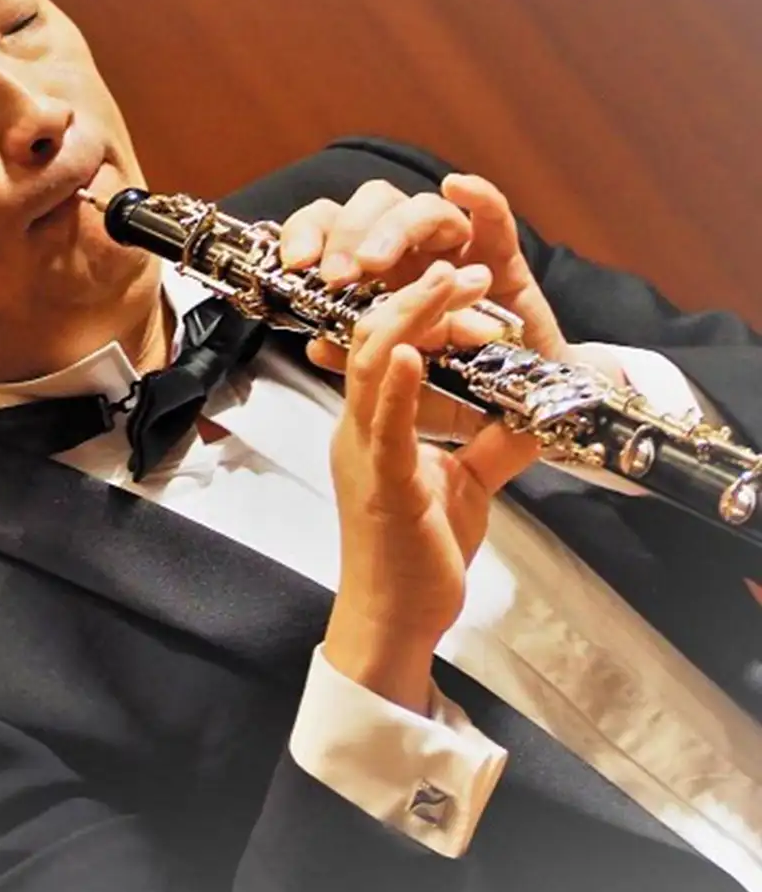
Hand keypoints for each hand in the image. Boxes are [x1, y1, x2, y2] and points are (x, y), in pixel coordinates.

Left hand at [279, 174, 568, 363]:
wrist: (515, 410)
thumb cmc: (450, 391)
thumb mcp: (393, 386)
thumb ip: (356, 361)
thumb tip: (314, 345)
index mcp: (374, 275)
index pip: (332, 228)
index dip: (309, 233)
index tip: (296, 262)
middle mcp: (412, 254)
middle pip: (375, 206)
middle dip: (349, 233)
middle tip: (339, 274)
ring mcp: (457, 252)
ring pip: (424, 209)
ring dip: (395, 228)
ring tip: (376, 263)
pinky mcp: (503, 261)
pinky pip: (495, 218)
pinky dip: (479, 197)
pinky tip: (458, 187)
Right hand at [324, 262, 540, 709]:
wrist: (394, 622)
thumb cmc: (416, 558)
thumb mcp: (464, 487)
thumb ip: (490, 448)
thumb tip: (532, 415)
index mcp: (373, 427)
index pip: (384, 347)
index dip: (418, 308)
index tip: (465, 283)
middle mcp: (359, 430)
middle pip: (370, 339)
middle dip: (417, 295)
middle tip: (466, 269)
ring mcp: (364, 453)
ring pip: (369, 366)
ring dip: (411, 317)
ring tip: (449, 282)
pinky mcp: (381, 484)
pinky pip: (383, 425)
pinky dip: (396, 383)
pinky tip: (411, 351)